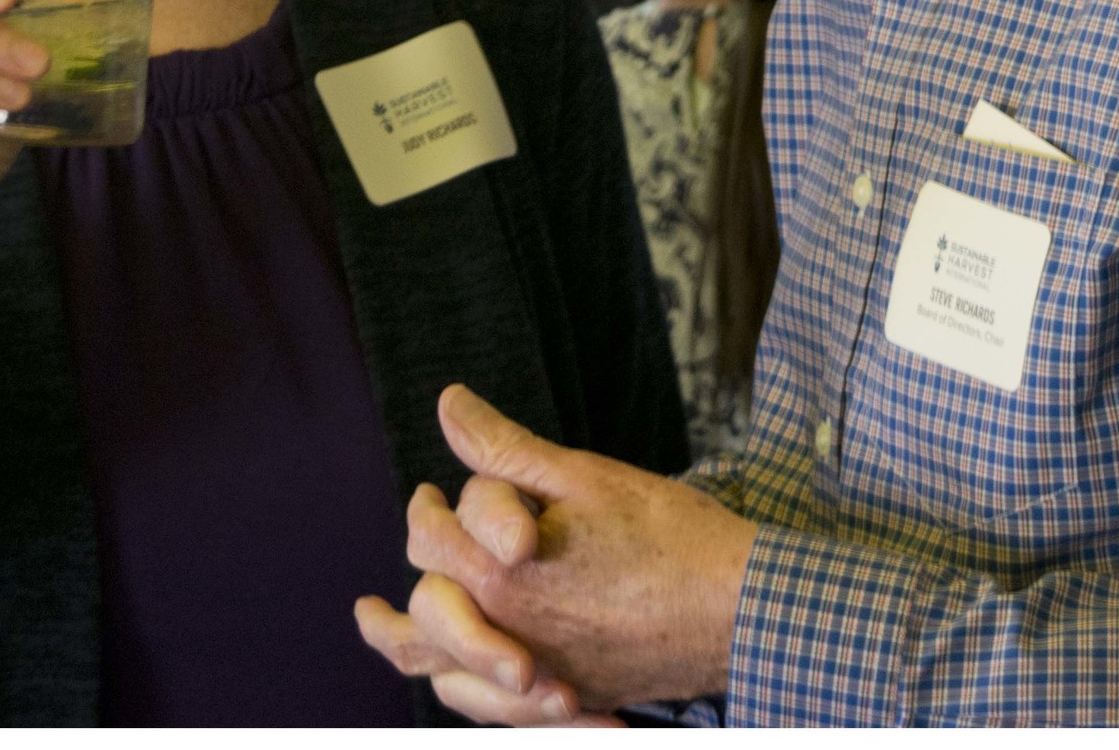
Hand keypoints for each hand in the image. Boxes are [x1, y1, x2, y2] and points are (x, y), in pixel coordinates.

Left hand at [353, 385, 755, 722]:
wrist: (738, 611)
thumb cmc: (667, 536)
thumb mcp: (582, 475)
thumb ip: (504, 449)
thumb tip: (448, 405)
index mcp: (502, 576)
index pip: (430, 537)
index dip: (430, 503)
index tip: (435, 488)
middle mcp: (507, 635)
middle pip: (425, 608)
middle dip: (418, 562)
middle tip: (424, 523)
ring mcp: (536, 676)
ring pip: (443, 673)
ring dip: (407, 644)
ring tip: (380, 624)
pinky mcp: (567, 700)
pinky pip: (489, 714)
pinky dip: (463, 691)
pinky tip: (458, 674)